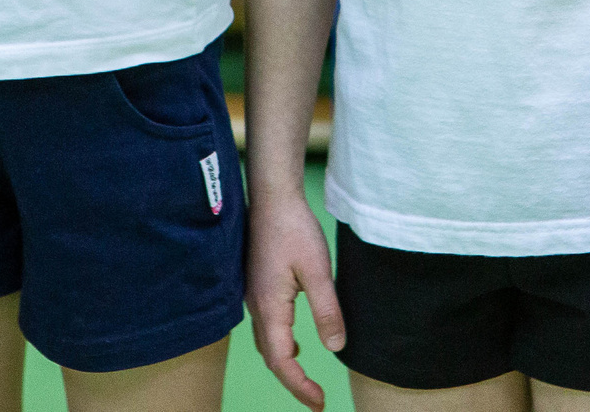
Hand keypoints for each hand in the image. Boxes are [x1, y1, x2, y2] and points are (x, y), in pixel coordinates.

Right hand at [247, 187, 343, 409]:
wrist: (272, 198)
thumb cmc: (294, 229)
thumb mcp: (318, 271)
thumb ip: (327, 310)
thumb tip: (335, 348)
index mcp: (269, 308)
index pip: (281, 361)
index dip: (299, 386)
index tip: (319, 403)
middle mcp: (256, 307)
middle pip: (271, 357)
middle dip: (293, 382)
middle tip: (316, 400)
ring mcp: (254, 297)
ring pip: (266, 343)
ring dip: (285, 364)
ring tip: (307, 380)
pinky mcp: (258, 287)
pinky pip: (267, 328)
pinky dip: (280, 345)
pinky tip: (295, 342)